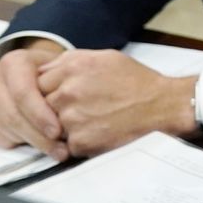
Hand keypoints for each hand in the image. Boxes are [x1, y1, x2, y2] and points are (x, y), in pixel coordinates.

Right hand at [0, 43, 66, 159]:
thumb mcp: (66, 66)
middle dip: (38, 136)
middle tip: (62, 150)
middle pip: (12, 115)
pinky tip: (46, 148)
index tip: (58, 131)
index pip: (23, 92)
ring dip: (34, 144)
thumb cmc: (61, 71)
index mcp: (15, 63)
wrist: (45, 73)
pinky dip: (26, 145)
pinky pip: (4, 138)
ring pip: (8, 129)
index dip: (39, 114)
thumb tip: (78, 108)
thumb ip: (67, 80)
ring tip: (60, 152)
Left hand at [39, 50, 196, 157]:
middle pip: (42, 105)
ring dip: (67, 126)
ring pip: (52, 126)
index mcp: (73, 67)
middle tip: (83, 108)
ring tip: (93, 120)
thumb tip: (44, 68)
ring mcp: (73, 117)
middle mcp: (69, 91)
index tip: (67, 95)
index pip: (38, 82)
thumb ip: (70, 60)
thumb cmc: (137, 82)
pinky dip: (81, 141)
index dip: (52, 90)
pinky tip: (100, 132)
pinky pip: (67, 144)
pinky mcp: (81, 141)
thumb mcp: (105, 57)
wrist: (164, 105)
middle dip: (57, 108)